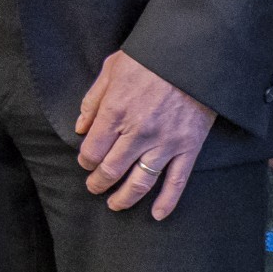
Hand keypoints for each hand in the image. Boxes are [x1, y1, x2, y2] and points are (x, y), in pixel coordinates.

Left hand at [76, 50, 216, 219]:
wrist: (192, 57)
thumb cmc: (148, 59)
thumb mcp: (111, 70)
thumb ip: (93, 100)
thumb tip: (80, 127)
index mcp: (115, 112)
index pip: (93, 150)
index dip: (86, 160)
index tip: (85, 162)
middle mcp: (138, 132)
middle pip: (112, 169)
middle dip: (99, 182)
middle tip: (94, 187)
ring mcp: (165, 143)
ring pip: (141, 182)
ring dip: (125, 197)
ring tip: (115, 204)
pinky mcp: (188, 148)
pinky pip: (177, 182)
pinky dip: (167, 202)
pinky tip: (156, 215)